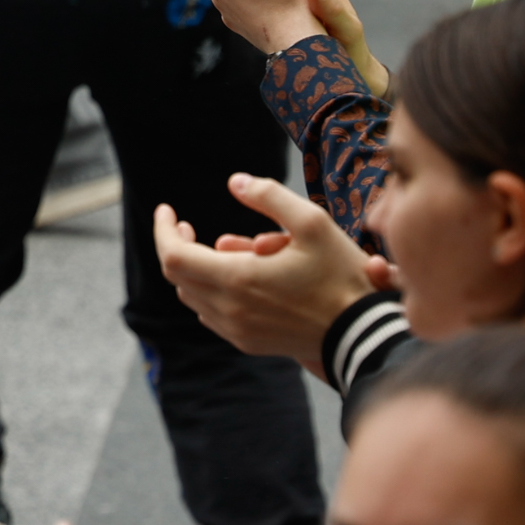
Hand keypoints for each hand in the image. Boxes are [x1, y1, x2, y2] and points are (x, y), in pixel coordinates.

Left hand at [155, 175, 383, 367]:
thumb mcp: (312, 222)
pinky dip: (208, 292)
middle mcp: (229, 309)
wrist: (361, 333)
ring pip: (192, 297)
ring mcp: (236, 330)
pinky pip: (210, 315)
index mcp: (237, 279)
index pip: (172, 256)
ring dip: (193, 270)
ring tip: (214, 249)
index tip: (167, 210)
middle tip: (186, 227)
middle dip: (176, 246)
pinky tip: (230, 277)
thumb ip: (269, 196)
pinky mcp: (247, 343)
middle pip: (177, 276)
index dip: (163, 230)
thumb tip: (234, 182)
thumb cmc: (340, 276)